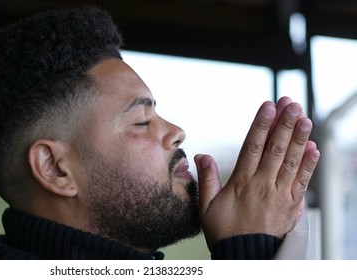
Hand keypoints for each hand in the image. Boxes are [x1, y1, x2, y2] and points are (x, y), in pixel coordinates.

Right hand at [194, 97, 319, 247]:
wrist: (246, 258)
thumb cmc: (225, 231)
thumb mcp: (207, 207)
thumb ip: (206, 179)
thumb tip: (201, 155)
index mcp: (242, 182)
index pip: (253, 147)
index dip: (261, 125)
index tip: (268, 106)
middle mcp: (263, 185)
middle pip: (276, 149)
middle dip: (284, 124)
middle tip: (291, 104)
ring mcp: (280, 195)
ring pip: (292, 161)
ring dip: (299, 138)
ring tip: (304, 118)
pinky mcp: (292, 206)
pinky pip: (303, 181)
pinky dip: (309, 164)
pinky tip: (313, 148)